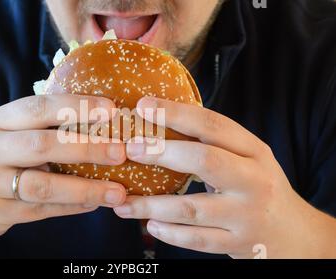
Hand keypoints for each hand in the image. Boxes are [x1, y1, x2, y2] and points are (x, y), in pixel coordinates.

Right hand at [0, 94, 126, 257]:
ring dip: (85, 188)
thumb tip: (101, 120)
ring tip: (117, 191)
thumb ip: (42, 127)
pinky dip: (72, 207)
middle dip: (86, 147)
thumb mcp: (7, 135)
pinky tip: (95, 204)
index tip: (111, 110)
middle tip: (120, 152)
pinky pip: (42, 211)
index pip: (38, 108)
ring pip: (43, 186)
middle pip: (41, 145)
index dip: (75, 107)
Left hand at [114, 97, 335, 257]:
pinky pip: (197, 239)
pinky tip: (150, 225)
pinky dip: (170, 233)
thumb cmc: (258, 186)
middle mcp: (253, 180)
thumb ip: (213, 143)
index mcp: (254, 150)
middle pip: (205, 160)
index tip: (144, 106)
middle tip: (130, 149)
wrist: (292, 233)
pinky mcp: (238, 243)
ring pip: (192, 208)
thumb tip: (159, 123)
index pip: (213, 125)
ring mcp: (246, 214)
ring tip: (123, 203)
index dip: (176, 113)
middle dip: (163, 152)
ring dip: (152, 205)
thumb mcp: (247, 158)